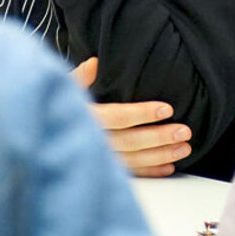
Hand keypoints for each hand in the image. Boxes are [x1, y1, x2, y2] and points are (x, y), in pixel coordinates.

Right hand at [72, 58, 192, 177]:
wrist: (50, 131)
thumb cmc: (62, 105)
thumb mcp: (67, 86)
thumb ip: (82, 76)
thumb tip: (96, 63)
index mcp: (88, 117)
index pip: (119, 117)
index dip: (143, 114)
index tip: (166, 109)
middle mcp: (94, 141)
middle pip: (131, 141)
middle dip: (160, 137)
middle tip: (184, 131)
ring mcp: (100, 158)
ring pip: (134, 159)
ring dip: (161, 155)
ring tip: (184, 148)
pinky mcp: (105, 169)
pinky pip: (131, 172)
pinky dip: (151, 171)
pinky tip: (169, 167)